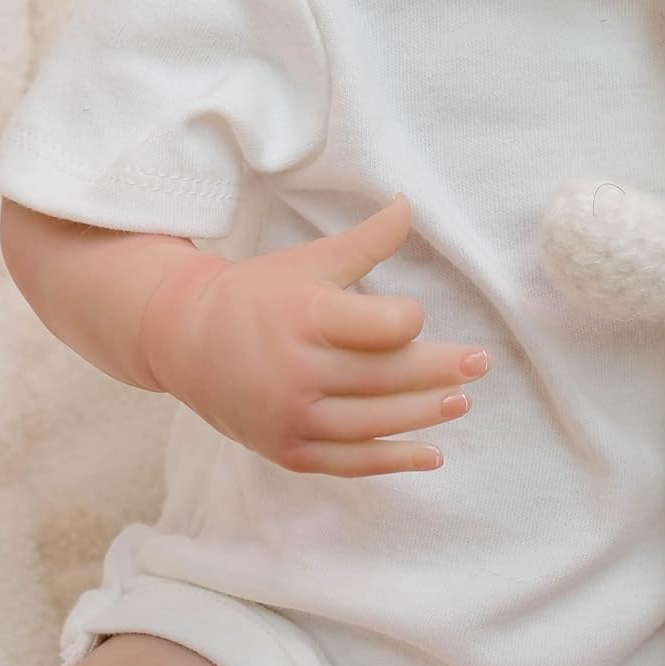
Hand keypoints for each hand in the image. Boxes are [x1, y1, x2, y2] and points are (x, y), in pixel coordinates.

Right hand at [141, 194, 488, 475]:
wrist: (184, 339)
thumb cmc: (257, 293)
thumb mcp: (311, 259)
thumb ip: (366, 240)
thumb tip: (409, 203)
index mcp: (308, 317)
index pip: (382, 328)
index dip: (408, 319)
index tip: (413, 314)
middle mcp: (299, 371)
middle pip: (386, 376)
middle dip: (440, 371)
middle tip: (480, 363)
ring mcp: (292, 416)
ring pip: (374, 421)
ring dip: (425, 414)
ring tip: (463, 402)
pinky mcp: (288, 449)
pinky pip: (350, 461)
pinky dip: (393, 460)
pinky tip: (432, 455)